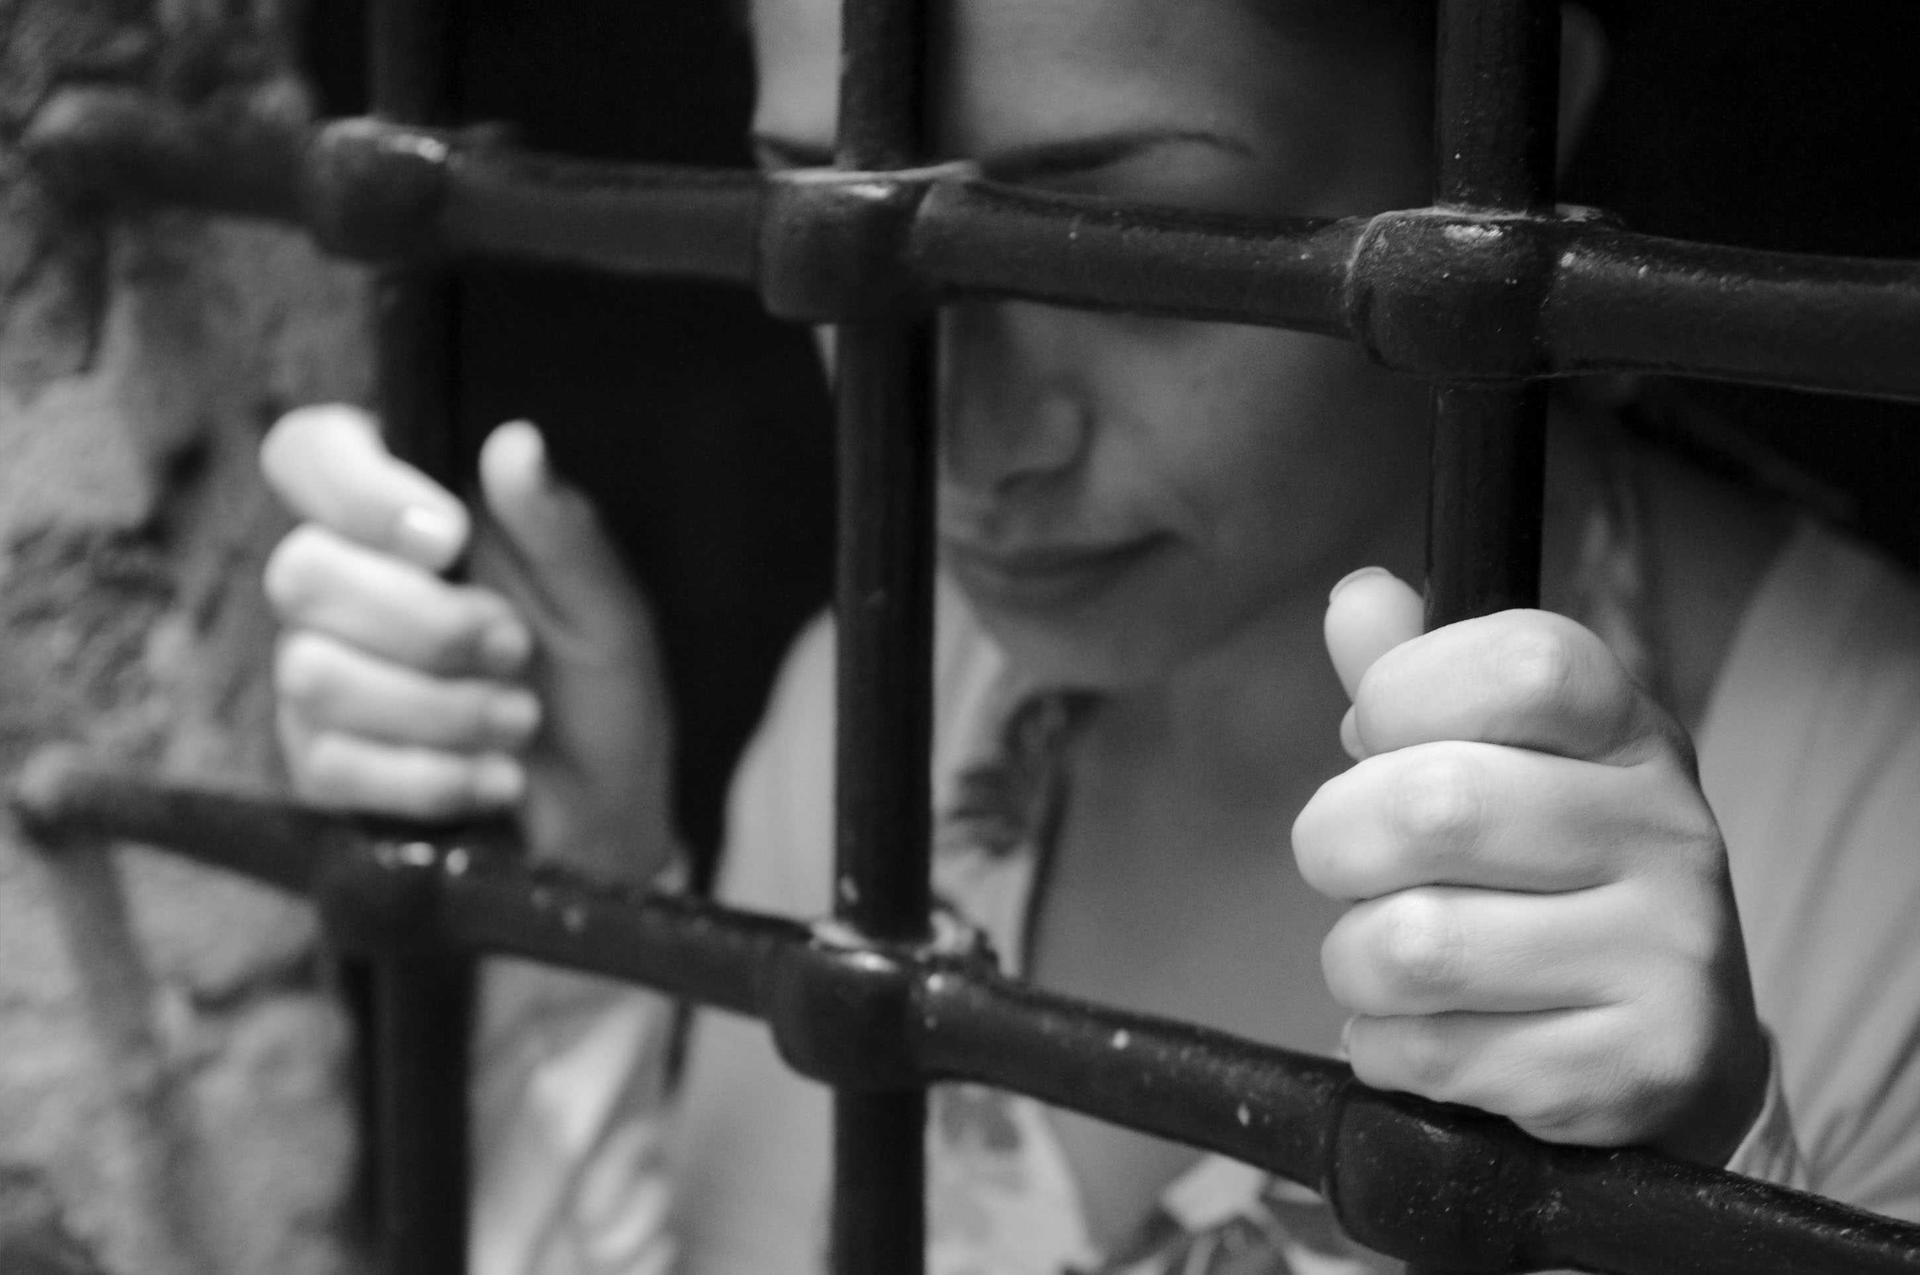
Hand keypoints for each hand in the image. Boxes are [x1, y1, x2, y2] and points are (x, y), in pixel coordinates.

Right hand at [261, 406, 675, 879]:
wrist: (603, 816)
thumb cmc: (599, 692)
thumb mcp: (606, 611)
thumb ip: (561, 532)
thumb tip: (516, 442)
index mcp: (404, 518)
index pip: (310, 451)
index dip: (354, 488)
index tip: (446, 536)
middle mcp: (344, 586)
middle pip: (301, 572)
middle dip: (426, 624)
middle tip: (516, 648)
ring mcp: (319, 675)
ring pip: (313, 673)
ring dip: (438, 707)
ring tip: (520, 721)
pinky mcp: (320, 764)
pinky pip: (329, 764)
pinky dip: (430, 777)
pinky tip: (494, 778)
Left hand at [1292, 568, 1767, 1164]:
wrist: (1669, 1050)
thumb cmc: (1548, 880)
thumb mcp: (1502, 762)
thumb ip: (1418, 682)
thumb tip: (1356, 596)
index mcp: (1630, 732)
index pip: (1523, 664)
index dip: (1405, 692)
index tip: (1377, 734)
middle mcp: (1668, 832)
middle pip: (1434, 806)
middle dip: (1336, 842)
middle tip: (1350, 868)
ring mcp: (1666, 956)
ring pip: (1414, 945)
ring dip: (1355, 960)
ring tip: (1390, 962)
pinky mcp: (1635, 1070)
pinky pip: (1429, 1053)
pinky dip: (1386, 1048)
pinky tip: (1429, 1032)